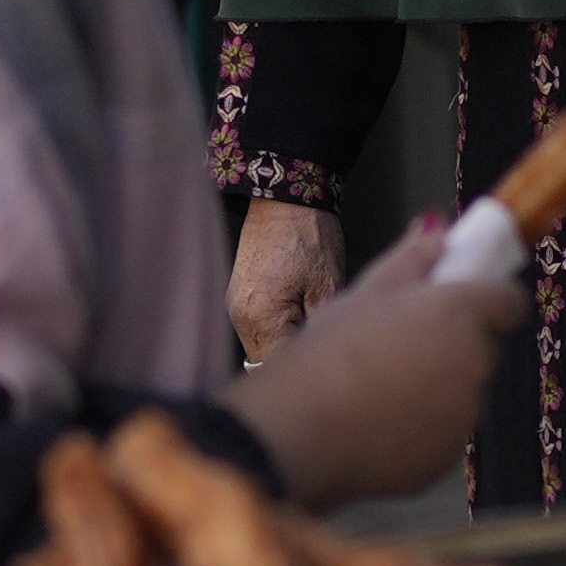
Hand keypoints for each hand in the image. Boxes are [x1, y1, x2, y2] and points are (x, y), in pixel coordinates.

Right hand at [231, 196, 344, 364]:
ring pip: (265, 346)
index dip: (304, 366)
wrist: (285, 198)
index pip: (279, 367)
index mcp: (260, 319)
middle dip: (296, 357)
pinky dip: (281, 328)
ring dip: (288, 342)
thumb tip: (322, 356)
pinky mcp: (241, 299)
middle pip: (268, 361)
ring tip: (314, 324)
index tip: (326, 358)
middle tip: (324, 342)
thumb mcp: (328, 287)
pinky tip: (301, 313)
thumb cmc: (308, 235)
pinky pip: (261, 329)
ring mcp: (237, 309)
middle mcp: (240, 319)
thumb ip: (321, 330)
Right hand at [232, 224, 521, 509]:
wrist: (300, 430)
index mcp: (461, 313)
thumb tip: (440, 232)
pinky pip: (444, 434)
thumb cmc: (330, 351)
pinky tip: (378, 424)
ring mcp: (466, 415)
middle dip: (454, 346)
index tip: (460, 304)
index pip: (509, 301)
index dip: (487, 299)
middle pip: (482, 348)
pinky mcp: (449, 457)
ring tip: (380, 389)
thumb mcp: (366, 290)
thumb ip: (414, 258)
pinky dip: (423, 429)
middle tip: (401, 347)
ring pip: (463, 394)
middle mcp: (475, 364)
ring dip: (438, 389)